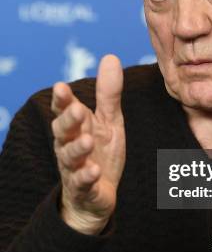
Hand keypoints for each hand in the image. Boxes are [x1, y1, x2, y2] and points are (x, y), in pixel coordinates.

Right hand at [51, 54, 124, 234]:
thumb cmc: (100, 152)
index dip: (62, 100)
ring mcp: (74, 168)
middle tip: (77, 110)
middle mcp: (69, 145)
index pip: (64, 110)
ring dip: (77, 148)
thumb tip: (110, 57)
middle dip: (68, 120)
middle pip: (63, 131)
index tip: (60, 87)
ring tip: (88, 141)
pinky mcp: (84, 189)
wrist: (96, 195)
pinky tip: (94, 171)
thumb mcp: (108, 120)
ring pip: (70, 157)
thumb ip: (109, 93)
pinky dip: (87, 177)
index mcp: (75, 126)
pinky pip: (82, 183)